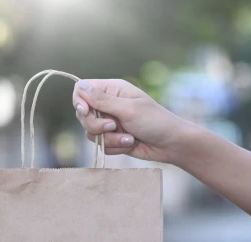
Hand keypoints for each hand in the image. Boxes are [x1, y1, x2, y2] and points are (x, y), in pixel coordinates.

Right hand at [72, 79, 194, 163]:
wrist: (171, 144)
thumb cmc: (154, 121)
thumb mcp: (128, 109)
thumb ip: (102, 100)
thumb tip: (79, 86)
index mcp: (112, 90)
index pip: (82, 89)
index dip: (80, 101)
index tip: (85, 111)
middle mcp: (108, 104)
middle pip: (82, 114)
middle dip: (96, 125)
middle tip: (112, 126)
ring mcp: (110, 122)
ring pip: (91, 132)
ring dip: (109, 139)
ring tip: (129, 138)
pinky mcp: (112, 138)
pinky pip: (101, 145)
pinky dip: (115, 147)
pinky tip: (131, 143)